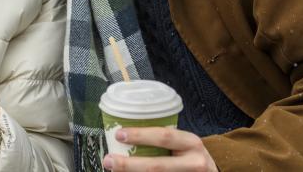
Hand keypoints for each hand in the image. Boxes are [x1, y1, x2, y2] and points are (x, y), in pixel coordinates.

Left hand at [102, 127, 216, 171]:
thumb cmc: (192, 157)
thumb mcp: (185, 144)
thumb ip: (165, 140)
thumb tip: (125, 136)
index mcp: (191, 143)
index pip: (164, 136)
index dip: (140, 135)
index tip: (119, 134)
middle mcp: (194, 163)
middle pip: (157, 166)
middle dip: (129, 165)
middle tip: (109, 160)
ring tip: (113, 171)